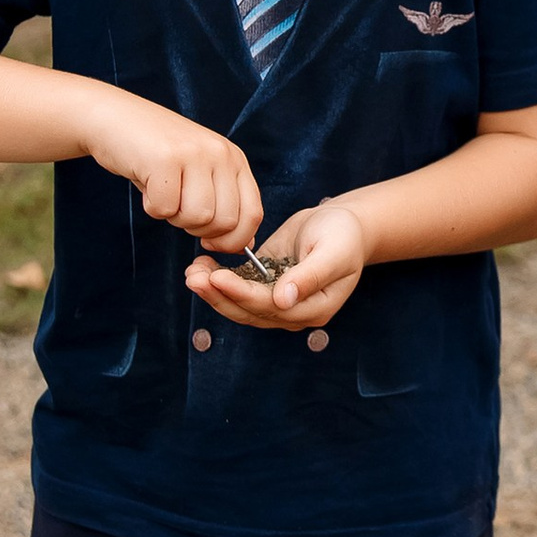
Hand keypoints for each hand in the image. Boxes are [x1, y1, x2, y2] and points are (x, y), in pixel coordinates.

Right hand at [82, 91, 263, 250]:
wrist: (114, 117)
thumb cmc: (156, 152)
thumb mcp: (199, 173)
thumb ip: (224, 204)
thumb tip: (244, 245)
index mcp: (234, 158)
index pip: (253, 214)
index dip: (232, 240)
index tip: (209, 241)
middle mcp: (220, 153)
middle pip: (224, 222)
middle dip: (197, 229)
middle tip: (177, 208)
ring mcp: (194, 153)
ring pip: (197, 217)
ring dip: (173, 217)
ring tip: (162, 192)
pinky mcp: (164, 158)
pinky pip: (164, 208)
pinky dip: (151, 207)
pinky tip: (147, 184)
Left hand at [187, 198, 371, 333]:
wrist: (343, 224)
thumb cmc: (344, 235)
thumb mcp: (334, 251)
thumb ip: (311, 276)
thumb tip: (283, 301)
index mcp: (314, 309)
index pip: (271, 307)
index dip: (242, 294)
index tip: (217, 277)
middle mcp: (293, 312)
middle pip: (249, 311)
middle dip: (219, 295)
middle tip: (193, 277)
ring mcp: (277, 301)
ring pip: (239, 305)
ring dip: (213, 291)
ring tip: (192, 273)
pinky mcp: (265, 285)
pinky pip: (238, 289)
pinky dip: (218, 280)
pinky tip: (201, 266)